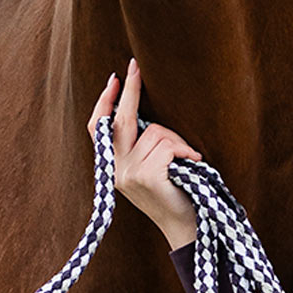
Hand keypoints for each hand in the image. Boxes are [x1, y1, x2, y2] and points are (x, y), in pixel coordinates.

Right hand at [88, 57, 201, 250]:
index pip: (98, 129)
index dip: (103, 103)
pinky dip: (185, 151)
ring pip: (155, 132)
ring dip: (178, 141)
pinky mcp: (146, 176)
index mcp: (114, 167)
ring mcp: (129, 174)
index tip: (113, 79)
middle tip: (135, 65)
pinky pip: (168, 146)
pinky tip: (193, 165)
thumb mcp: (149, 169)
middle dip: (129, 89)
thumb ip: (140, 147)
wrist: (187, 227)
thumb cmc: (175, 193)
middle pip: (120, 120)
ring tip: (189, 160)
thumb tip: (141, 110)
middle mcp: (116, 170)